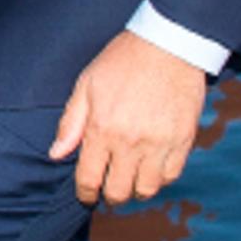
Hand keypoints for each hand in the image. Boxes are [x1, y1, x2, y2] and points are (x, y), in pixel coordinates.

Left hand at [49, 28, 209, 205]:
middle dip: (110, 196)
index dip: (85, 194)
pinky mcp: (184, 140)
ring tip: (131, 179)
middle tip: (109, 188)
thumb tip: (56, 154)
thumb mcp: (86, 85)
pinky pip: (171, 175)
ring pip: (147, 189)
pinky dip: (160, 178)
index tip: (86, 195)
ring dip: (136, 190)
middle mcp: (131, 142)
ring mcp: (160, 143)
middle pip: (119, 192)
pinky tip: (151, 168)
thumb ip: (71, 123)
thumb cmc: (122, 62)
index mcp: (102, 129)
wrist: (169, 44)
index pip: (90, 179)